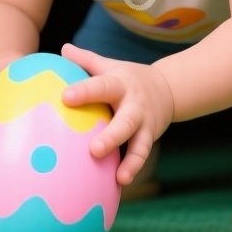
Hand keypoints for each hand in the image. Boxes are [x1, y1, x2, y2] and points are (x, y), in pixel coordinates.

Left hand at [57, 43, 174, 185]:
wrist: (169, 89)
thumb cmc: (128, 78)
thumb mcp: (110, 66)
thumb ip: (87, 60)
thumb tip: (63, 48)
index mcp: (120, 85)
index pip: (100, 86)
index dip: (84, 92)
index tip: (65, 97)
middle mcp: (134, 106)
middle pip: (124, 122)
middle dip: (111, 137)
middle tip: (94, 150)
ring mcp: (144, 125)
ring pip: (139, 144)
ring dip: (131, 161)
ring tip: (121, 177)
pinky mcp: (148, 139)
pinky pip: (140, 156)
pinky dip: (132, 169)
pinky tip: (120, 183)